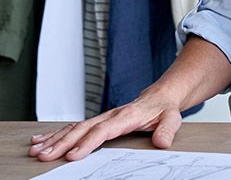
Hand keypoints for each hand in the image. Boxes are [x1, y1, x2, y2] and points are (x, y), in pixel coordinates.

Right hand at [28, 90, 182, 161]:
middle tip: (44, 157)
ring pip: (75, 128)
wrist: (160, 96)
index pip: (104, 130)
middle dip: (62, 143)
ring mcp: (103, 118)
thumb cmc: (164, 109)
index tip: (72, 156)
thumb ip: (167, 130)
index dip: (88, 143)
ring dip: (55, 139)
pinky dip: (56, 134)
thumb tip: (162, 142)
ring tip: (36, 151)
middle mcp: (111, 115)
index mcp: (126, 116)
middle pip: (83, 129)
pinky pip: (74, 127)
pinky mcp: (98, 121)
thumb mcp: (172, 118)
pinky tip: (40, 140)